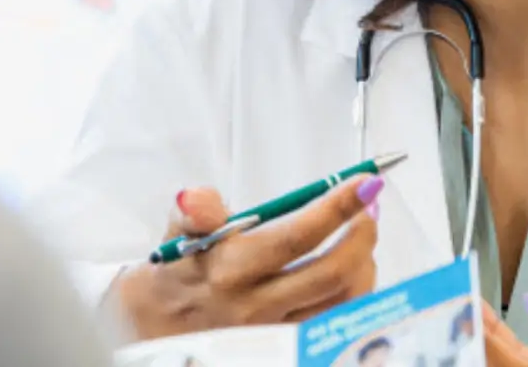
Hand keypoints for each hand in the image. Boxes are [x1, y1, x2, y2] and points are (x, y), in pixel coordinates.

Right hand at [115, 177, 382, 339]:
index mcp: (232, 270)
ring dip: (364, 263)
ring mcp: (276, 331)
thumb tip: (195, 197)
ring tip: (360, 235)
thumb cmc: (179, 274)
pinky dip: (356, 292)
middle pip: (332, 273)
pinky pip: (336, 321)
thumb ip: (194, 212)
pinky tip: (354, 269)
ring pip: (343, 302)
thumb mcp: (179, 235)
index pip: (297, 237)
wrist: (158, 330)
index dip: (337, 208)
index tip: (365, 183)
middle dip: (362, 235)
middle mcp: (257, 305)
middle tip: (368, 208)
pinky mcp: (288, 345)